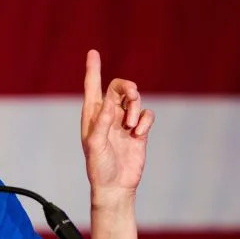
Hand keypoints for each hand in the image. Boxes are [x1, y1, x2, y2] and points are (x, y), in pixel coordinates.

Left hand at [80, 50, 153, 203]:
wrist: (115, 185)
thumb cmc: (99, 167)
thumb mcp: (95, 145)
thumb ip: (102, 123)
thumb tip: (110, 103)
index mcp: (92, 115)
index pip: (92, 87)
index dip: (93, 69)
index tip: (93, 52)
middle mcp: (108, 115)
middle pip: (118, 87)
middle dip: (127, 87)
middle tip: (133, 94)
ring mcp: (124, 122)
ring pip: (134, 100)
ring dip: (136, 108)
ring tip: (131, 127)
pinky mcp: (139, 130)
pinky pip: (147, 114)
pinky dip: (146, 120)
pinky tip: (139, 133)